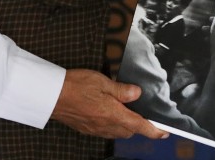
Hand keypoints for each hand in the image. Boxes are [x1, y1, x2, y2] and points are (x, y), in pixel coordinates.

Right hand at [51, 69, 167, 139]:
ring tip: (124, 112)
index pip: (139, 126)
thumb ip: (121, 90)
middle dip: (138, 126)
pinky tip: (106, 114)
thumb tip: (137, 94)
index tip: (164, 133)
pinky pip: (105, 132)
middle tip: (141, 114)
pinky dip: (111, 126)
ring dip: (124, 126)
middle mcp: (105, 125)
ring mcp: (95, 129)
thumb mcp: (102, 81)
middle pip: (129, 131)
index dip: (154, 130)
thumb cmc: (75, 85)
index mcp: (113, 114)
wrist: (50, 95)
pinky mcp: (86, 129)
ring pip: (117, 133)